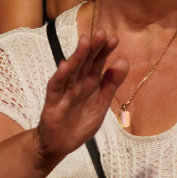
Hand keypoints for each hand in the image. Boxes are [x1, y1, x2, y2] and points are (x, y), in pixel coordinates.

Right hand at [33, 27, 125, 166]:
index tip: (114, 38)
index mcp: (89, 83)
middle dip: (93, 48)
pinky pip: (56, 87)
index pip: (97, 63)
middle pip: (85, 62)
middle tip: (102, 32)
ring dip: (78, 56)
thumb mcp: (101, 104)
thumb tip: (124, 61)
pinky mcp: (53, 102)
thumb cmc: (79, 123)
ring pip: (71, 70)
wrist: (60, 145)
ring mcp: (64, 91)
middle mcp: (77, 83)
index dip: (105, 51)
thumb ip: (111, 84)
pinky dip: (60, 77)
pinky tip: (65, 65)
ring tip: (85, 41)